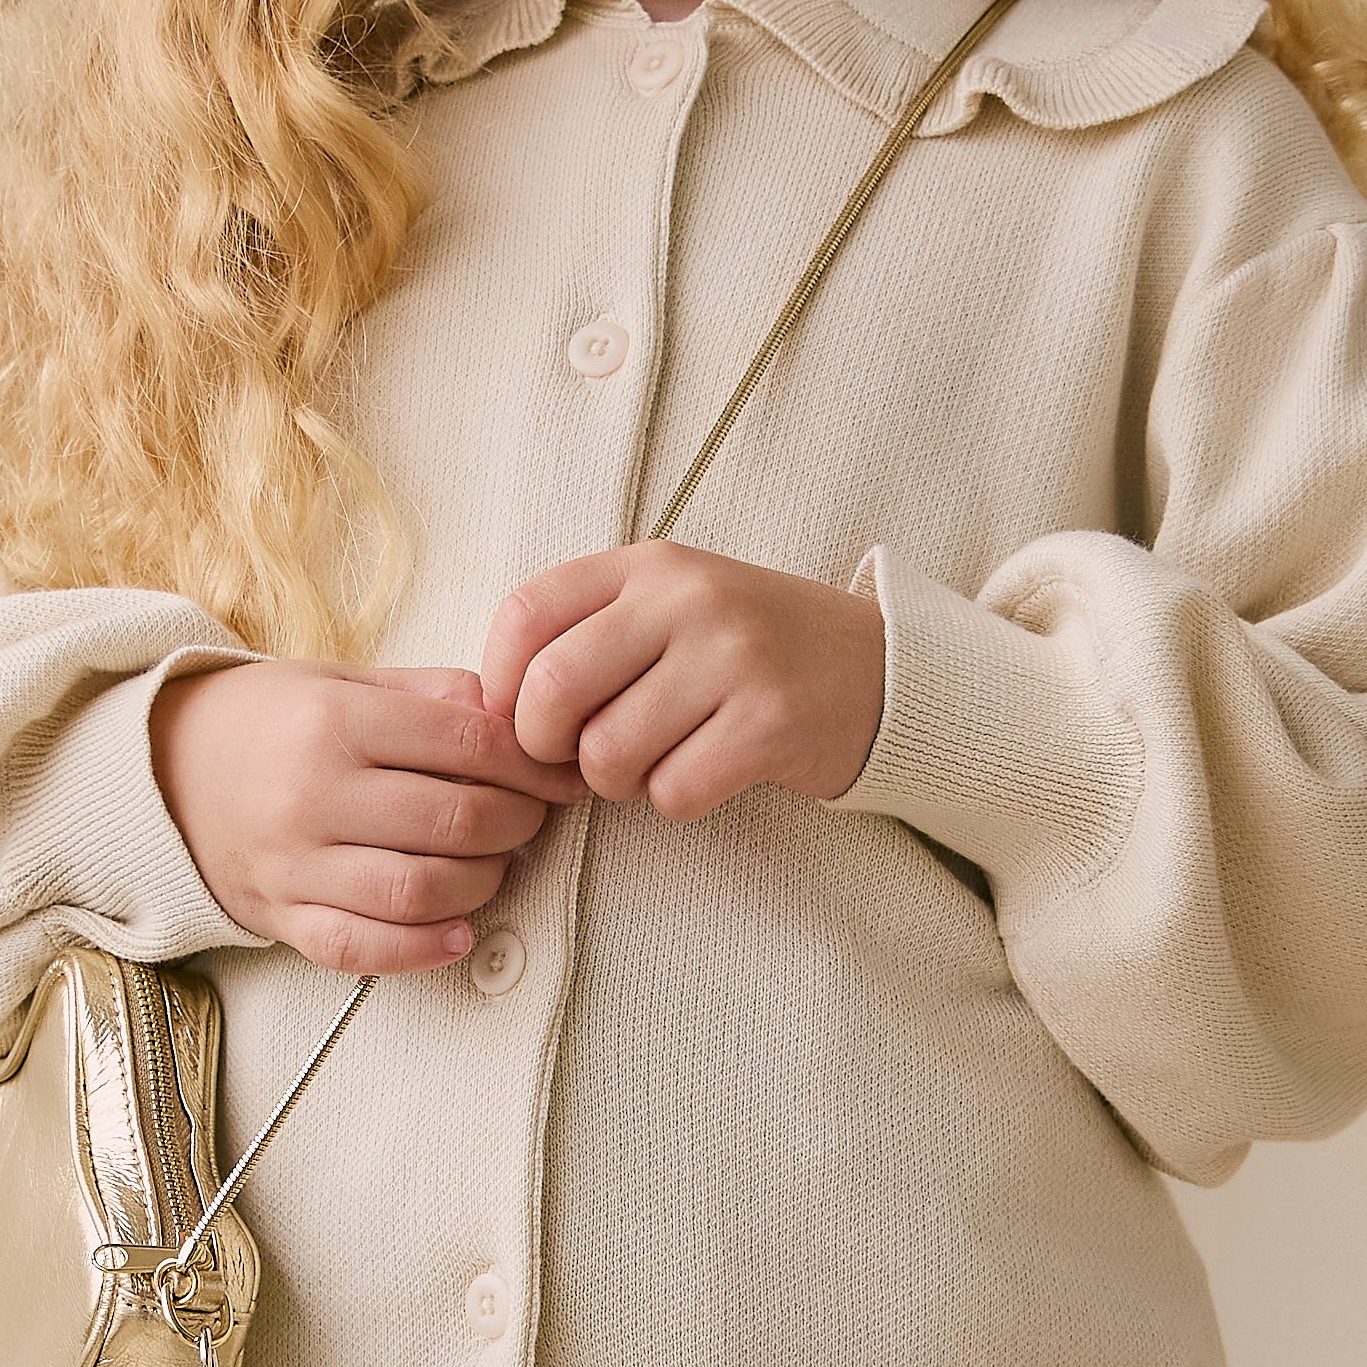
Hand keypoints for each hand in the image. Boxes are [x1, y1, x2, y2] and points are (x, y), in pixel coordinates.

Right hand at [151, 660, 577, 973]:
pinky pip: (363, 947)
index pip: (466, 743)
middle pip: (456, 818)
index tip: (561, 775)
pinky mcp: (282, 917)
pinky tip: (460, 932)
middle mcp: (314, 793)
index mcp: (335, 720)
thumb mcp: (343, 679)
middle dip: (518, 821)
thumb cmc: (270, 721)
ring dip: (484, 882)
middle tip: (532, 817)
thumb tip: (516, 714)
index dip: (532, 764)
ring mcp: (295, 863)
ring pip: (420, 889)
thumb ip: (430, 693)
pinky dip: (422, 948)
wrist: (164, 771)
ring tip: (495, 863)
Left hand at [478, 550, 887, 820]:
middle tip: (577, 759)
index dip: (502, 685)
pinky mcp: (770, 723)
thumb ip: (587, 633)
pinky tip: (707, 773)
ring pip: (608, 754)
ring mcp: (733, 657)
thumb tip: (490, 707)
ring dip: (618, 782)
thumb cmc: (747, 651)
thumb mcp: (670, 607)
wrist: (877, 669)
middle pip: (552, 690)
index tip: (527, 717)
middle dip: (547, 748)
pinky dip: (677, 800)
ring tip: (655, 761)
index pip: (524, 616)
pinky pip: (674, 791)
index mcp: (649, 565)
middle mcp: (688, 599)